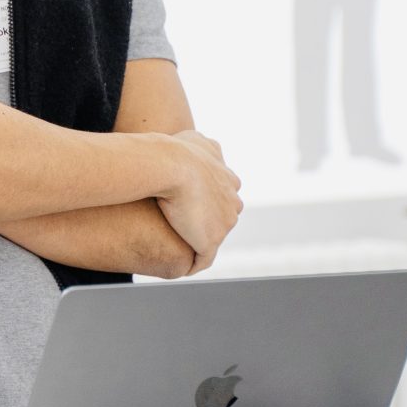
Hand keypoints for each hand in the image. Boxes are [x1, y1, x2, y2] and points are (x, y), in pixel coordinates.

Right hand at [154, 129, 241, 273]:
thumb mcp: (197, 139)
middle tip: (180, 229)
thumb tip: (208, 146)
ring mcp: (224, 225)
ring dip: (197, 244)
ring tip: (178, 250)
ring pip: (211, 239)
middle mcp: (233, 204)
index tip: (187, 207)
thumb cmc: (179, 150)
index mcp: (231, 182)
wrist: (173, 166)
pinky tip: (180, 267)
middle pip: (221, 220)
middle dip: (205, 226)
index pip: (223, 198)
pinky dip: (193, 264)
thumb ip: (206, 145)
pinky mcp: (209, 242)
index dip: (205, 203)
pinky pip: (202, 260)